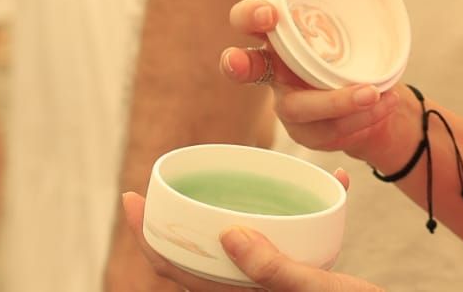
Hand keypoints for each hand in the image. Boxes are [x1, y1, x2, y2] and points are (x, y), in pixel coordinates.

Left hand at [121, 181, 384, 291]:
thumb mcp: (316, 290)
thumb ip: (273, 268)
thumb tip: (226, 237)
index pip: (174, 271)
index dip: (145, 236)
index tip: (130, 197)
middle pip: (195, 257)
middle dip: (178, 220)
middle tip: (165, 184)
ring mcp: (273, 286)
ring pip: (235, 249)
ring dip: (227, 216)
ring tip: (226, 182)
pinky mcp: (300, 278)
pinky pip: (283, 245)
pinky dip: (295, 215)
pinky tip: (332, 186)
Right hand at [221, 0, 403, 158]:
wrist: (383, 87)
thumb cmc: (355, 36)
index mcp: (281, 33)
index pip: (247, 21)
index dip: (249, 16)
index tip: (269, 14)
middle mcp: (276, 69)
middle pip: (243, 70)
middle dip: (239, 65)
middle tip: (249, 62)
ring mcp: (290, 104)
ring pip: (297, 110)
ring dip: (335, 102)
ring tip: (375, 92)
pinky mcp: (311, 133)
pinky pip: (327, 134)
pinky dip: (357, 122)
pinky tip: (383, 105)